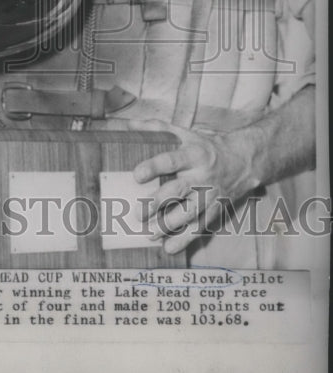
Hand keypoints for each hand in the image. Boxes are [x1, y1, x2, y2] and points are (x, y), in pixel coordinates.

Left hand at [126, 118, 258, 254]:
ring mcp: (210, 195)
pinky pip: (200, 228)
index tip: (137, 174)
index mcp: (194, 154)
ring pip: (189, 213)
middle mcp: (202, 175)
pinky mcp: (215, 210)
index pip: (172, 159)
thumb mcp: (185, 133)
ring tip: (149, 233)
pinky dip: (184, 240)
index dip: (154, 166)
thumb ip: (157, 128)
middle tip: (138, 213)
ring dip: (168, 225)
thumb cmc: (205, 147)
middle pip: (179, 190)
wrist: (242, 161)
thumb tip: (129, 124)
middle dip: (157, 202)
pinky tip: (168, 248)